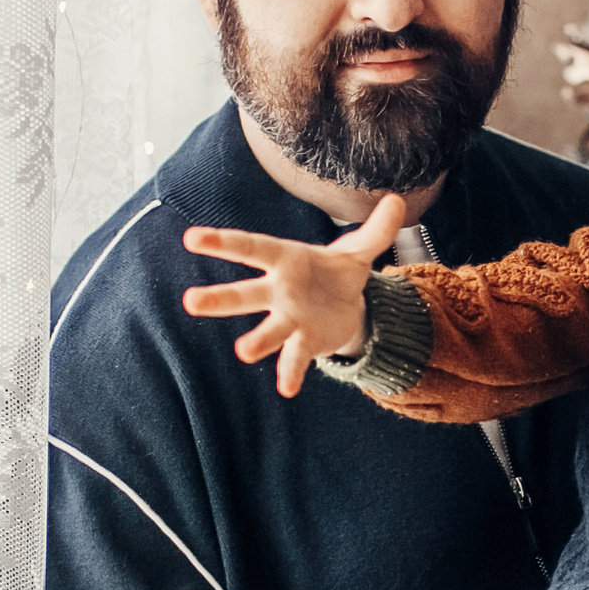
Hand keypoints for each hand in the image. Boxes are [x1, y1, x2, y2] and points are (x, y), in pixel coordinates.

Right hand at [180, 193, 405, 395]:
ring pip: (268, 330)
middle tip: (190, 302)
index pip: (251, 248)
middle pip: (246, 293)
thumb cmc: (337, 274)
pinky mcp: (305, 341)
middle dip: (219, 298)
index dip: (222, 243)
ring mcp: (289, 319)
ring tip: (243, 352)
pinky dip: (292, 372)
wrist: (346, 310)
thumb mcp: (359, 251)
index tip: (191, 238)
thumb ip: (376, 229)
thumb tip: (398, 200)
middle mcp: (279, 290)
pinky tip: (288, 389)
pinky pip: (295, 357)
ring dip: (257, 341)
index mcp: (285, 260)